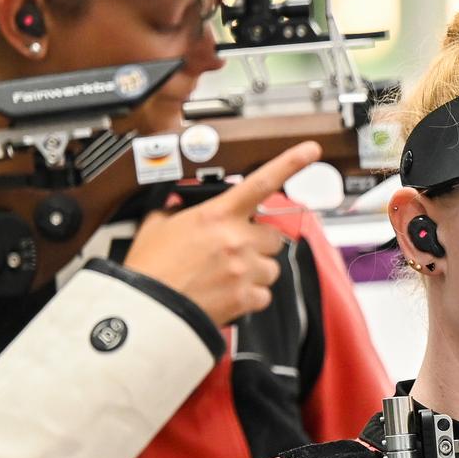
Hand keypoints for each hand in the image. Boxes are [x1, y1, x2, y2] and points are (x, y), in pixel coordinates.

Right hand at [124, 141, 321, 327]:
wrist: (148, 308)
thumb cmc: (150, 268)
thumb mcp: (157, 225)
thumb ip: (177, 211)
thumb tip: (179, 206)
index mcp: (217, 215)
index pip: (261, 182)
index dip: (290, 163)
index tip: (310, 149)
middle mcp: (237, 239)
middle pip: (272, 236)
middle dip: (257, 243)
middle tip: (233, 252)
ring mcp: (245, 269)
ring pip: (271, 267)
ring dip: (255, 271)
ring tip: (226, 276)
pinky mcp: (247, 297)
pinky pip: (264, 295)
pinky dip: (250, 297)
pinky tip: (227, 294)